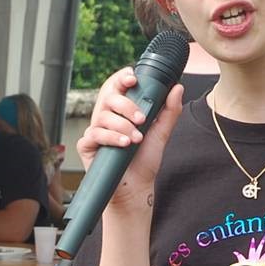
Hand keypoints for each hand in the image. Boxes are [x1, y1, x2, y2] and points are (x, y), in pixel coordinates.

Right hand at [75, 68, 184, 211]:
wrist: (136, 187)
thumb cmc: (144, 160)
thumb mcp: (161, 133)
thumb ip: (169, 111)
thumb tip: (177, 88)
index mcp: (121, 110)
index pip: (117, 86)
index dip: (122, 77)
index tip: (133, 79)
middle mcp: (106, 117)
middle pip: (108, 97)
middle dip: (126, 105)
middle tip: (142, 119)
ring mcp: (95, 130)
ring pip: (102, 116)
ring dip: (123, 126)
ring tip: (136, 139)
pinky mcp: (87, 145)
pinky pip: (95, 134)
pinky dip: (111, 137)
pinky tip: (124, 144)